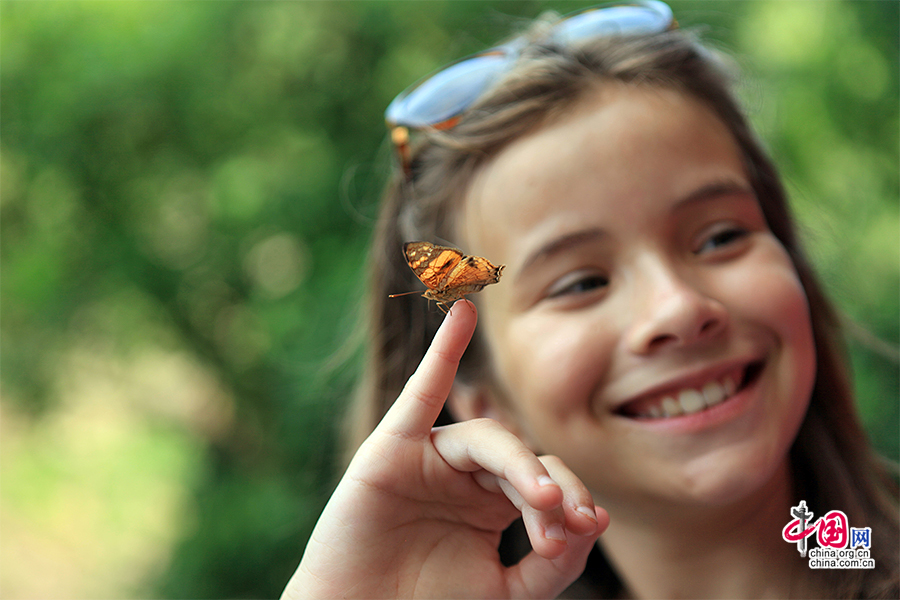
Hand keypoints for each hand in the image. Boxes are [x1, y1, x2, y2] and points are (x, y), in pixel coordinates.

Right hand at [281, 300, 608, 598]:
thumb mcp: (508, 592)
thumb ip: (555, 561)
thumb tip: (595, 519)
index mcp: (493, 501)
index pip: (546, 482)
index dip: (570, 501)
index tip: (586, 530)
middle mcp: (465, 473)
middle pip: (524, 458)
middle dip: (550, 487)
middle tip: (568, 520)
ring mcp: (430, 457)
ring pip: (487, 440)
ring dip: (519, 463)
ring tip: (543, 498)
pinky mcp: (392, 448)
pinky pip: (419, 393)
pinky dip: (442, 351)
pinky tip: (462, 312)